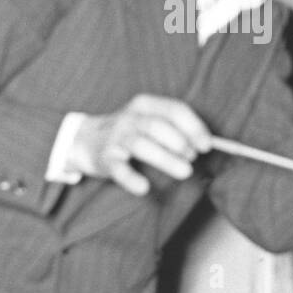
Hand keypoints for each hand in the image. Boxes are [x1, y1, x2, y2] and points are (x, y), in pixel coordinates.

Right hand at [70, 95, 211, 196]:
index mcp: (145, 104)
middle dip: (180, 143)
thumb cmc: (129, 132)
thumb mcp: (149, 120)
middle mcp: (129, 118)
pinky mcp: (105, 158)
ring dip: (166, 159)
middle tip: (191, 159)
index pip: (174, 109)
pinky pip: (118, 168)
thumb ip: (175, 128)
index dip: (194, 127)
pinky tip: (144, 188)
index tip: (206, 145)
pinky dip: (131, 178)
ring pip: (141, 145)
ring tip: (184, 171)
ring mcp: (116, 138)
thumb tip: (206, 144)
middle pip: (158, 126)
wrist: (85, 140)